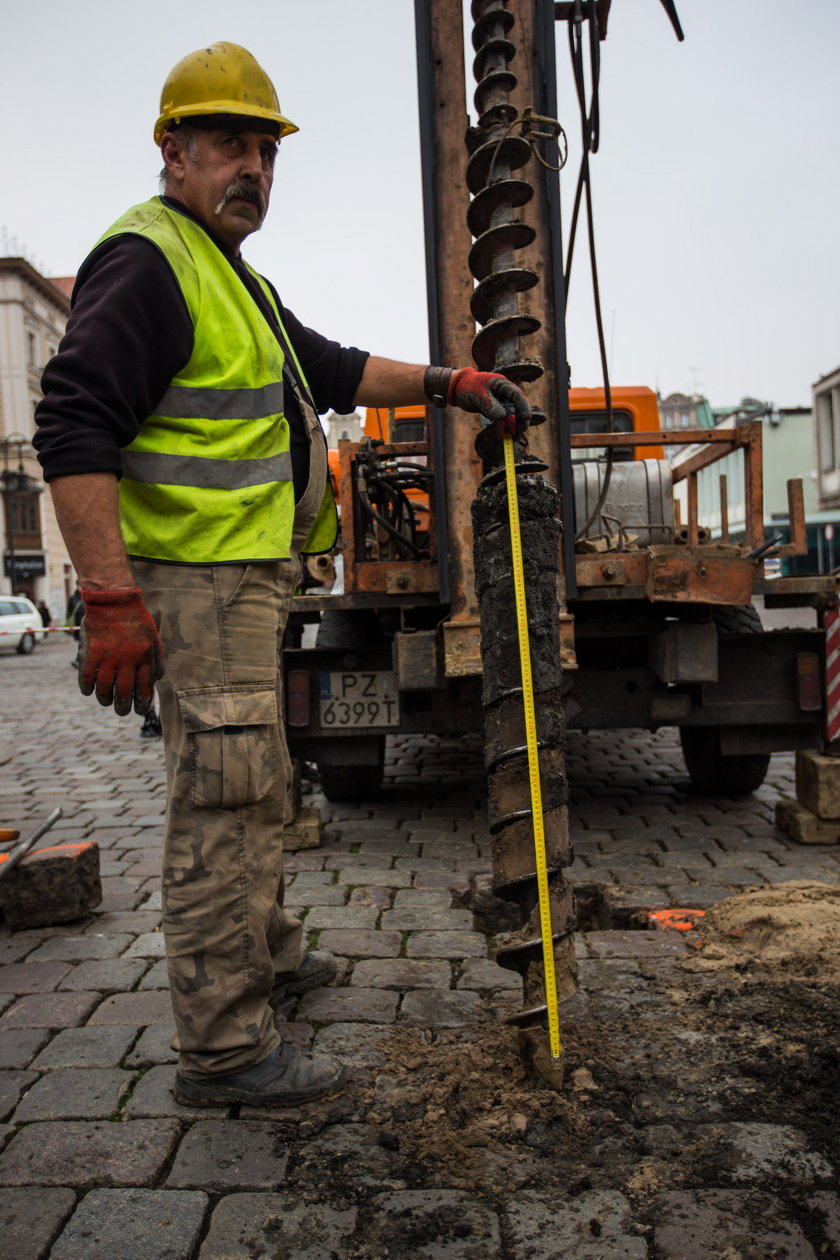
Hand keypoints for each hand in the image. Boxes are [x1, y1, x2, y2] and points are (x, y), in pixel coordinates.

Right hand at [78, 588, 163, 716]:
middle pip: (125, 692)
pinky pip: (86, 677)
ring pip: (105, 689)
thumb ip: (156, 658)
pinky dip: (87, 688)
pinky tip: (88, 691)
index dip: (142, 703)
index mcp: (144, 656)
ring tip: (106, 702)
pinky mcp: (90, 652)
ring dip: (105, 699)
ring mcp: (108, 657)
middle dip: (124, 707)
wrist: (113, 600)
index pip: (145, 688)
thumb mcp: (153, 637)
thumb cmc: (136, 618)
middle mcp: (127, 660)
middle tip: (122, 711)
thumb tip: (156, 679)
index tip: (140, 711)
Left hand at [446, 368, 531, 429]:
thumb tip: (503, 417)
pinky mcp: (493, 408)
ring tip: (514, 436)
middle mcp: (503, 392)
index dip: (523, 406)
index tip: (526, 418)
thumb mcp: (479, 396)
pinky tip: (503, 434)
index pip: (517, 395)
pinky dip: (502, 426)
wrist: (456, 388)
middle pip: (516, 406)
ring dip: (511, 424)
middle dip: (519, 418)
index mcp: (502, 384)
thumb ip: (491, 406)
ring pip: (509, 413)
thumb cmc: (468, 387)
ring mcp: (499, 401)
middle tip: (521, 430)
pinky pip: (500, 418)